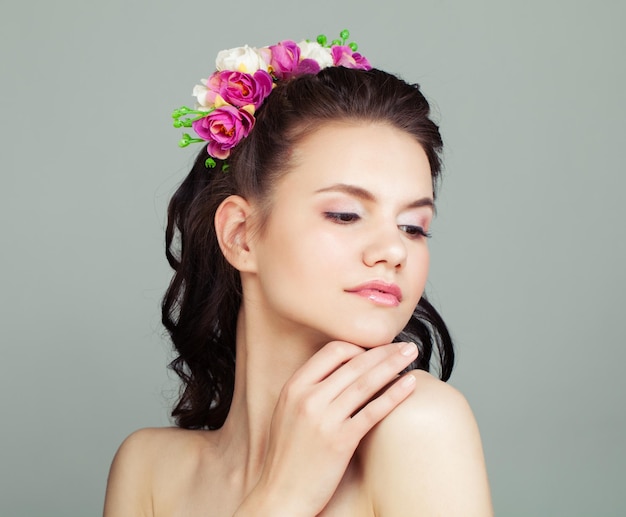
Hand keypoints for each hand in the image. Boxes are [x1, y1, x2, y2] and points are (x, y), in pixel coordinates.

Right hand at [234, 340, 417, 516]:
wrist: (280, 494)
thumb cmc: (287, 455)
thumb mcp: (288, 412)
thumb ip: (310, 389)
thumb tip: (342, 372)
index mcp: (294, 386)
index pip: (332, 351)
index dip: (358, 347)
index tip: (375, 350)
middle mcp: (308, 398)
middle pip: (354, 363)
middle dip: (383, 350)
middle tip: (404, 344)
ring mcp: (324, 419)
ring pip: (366, 382)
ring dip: (393, 364)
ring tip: (412, 354)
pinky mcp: (340, 441)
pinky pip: (373, 411)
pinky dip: (394, 394)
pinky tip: (410, 384)